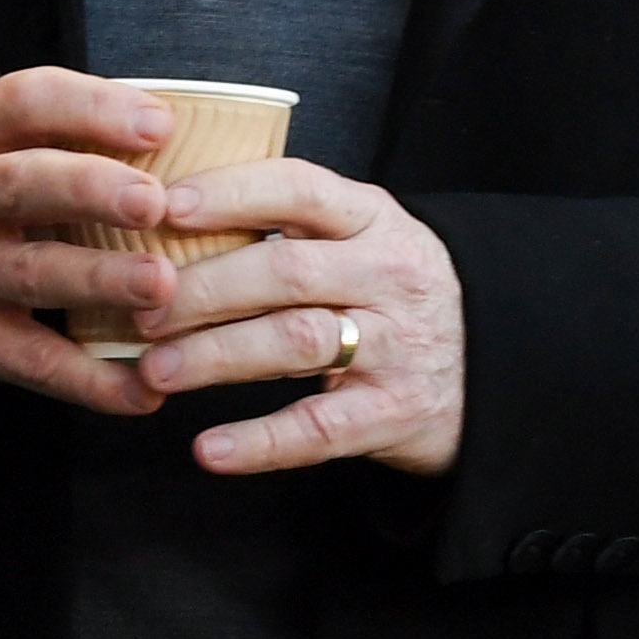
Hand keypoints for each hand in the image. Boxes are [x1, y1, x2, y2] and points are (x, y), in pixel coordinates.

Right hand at [0, 67, 177, 415]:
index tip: (161, 125)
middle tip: (156, 203)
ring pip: (29, 274)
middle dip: (92, 190)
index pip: (24, 101)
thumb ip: (67, 136)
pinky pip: (31, 361)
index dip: (92, 107)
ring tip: (163, 286)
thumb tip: (184, 137)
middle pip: (19, 183)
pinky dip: (91, 380)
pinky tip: (146, 389)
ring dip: (100, 280)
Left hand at [125, 158, 464, 476]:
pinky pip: (320, 430)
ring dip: (216, 355)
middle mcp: (388, 274)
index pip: (298, 189)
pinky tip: (208, 450)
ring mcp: (397, 345)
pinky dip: (259, 442)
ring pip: (295, 342)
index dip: (230, 194)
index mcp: (372, 218)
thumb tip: (168, 219)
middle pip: (284, 272)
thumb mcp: (362, 239)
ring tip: (155, 370)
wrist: (496, 365)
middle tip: (142, 310)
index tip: (167, 207)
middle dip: (202, 290)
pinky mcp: (396, 413)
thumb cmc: (392, 293)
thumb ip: (289, 227)